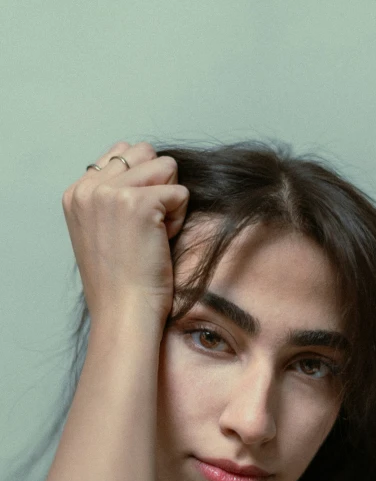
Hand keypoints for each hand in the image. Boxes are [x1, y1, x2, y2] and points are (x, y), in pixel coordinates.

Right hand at [62, 141, 188, 327]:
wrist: (124, 313)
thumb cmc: (122, 281)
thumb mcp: (102, 231)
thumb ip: (111, 196)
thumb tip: (144, 161)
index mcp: (76, 193)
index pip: (121, 153)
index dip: (142, 186)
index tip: (132, 226)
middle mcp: (88, 188)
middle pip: (146, 153)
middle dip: (158, 187)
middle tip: (147, 229)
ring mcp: (110, 193)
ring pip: (167, 167)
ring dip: (170, 202)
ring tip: (153, 235)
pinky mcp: (138, 203)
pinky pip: (180, 192)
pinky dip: (179, 219)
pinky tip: (160, 243)